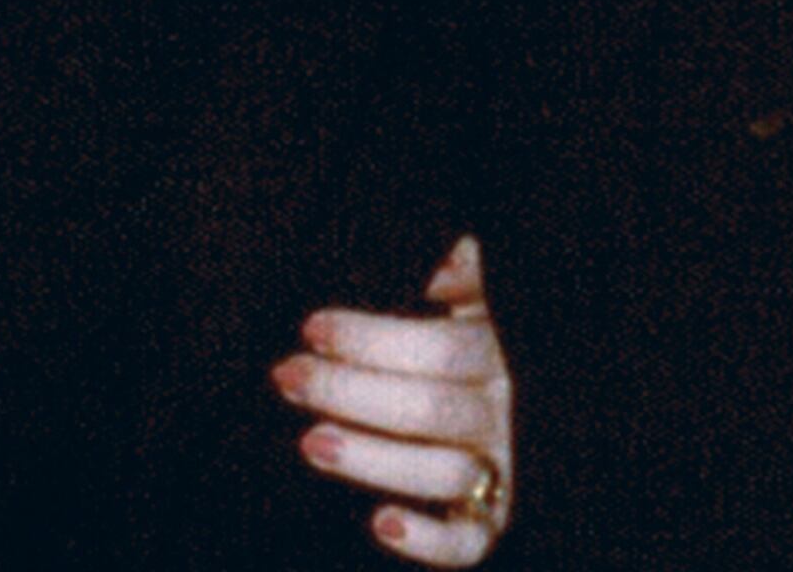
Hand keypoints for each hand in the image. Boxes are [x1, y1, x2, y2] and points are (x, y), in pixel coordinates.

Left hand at [275, 236, 514, 564]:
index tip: (312, 328)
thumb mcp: (464, 303)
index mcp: (497, 350)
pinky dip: (427, 540)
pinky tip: (380, 523)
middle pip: (434, 408)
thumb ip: (457, 275)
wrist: (487, 425)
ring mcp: (499, 470)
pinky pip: (466, 544)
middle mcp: (504, 411)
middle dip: (352, 391)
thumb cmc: (453, 349)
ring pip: (445, 472)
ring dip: (374, 459)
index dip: (375, 338)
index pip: (444, 347)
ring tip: (311, 442)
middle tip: (288, 377)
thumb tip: (448, 249)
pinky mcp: (487, 525)